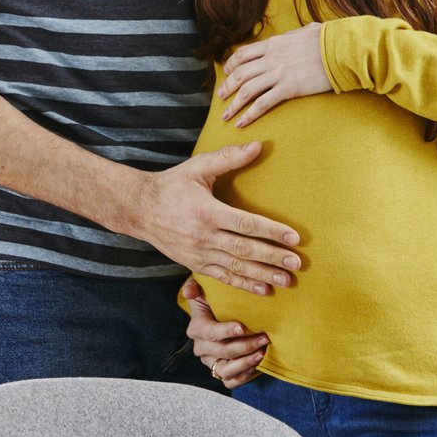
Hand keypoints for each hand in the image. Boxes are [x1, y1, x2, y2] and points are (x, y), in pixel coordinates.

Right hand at [126, 144, 299, 294]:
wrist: (139, 209)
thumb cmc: (172, 185)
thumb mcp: (197, 167)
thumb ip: (228, 158)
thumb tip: (258, 146)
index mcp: (207, 212)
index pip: (246, 224)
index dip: (272, 232)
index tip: (294, 238)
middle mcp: (204, 236)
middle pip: (245, 250)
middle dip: (273, 258)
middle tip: (297, 264)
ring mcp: (198, 253)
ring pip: (236, 268)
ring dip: (263, 276)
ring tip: (286, 281)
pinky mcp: (194, 264)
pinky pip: (223, 277)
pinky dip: (243, 285)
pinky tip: (263, 290)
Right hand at [185, 283, 268, 386]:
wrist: (225, 316)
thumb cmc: (216, 301)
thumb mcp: (205, 290)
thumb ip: (195, 286)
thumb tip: (189, 291)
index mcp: (196, 328)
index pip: (209, 332)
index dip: (225, 331)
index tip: (243, 327)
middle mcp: (201, 348)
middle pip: (222, 352)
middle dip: (245, 345)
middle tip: (264, 337)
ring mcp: (211, 362)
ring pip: (225, 370)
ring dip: (246, 362)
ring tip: (262, 352)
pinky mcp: (221, 373)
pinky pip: (231, 381)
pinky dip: (244, 375)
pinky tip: (258, 364)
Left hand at [217, 24, 331, 127]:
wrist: (342, 49)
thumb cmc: (329, 39)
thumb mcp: (306, 31)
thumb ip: (294, 35)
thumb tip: (295, 34)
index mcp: (274, 43)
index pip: (243, 54)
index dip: (231, 65)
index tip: (227, 74)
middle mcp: (272, 58)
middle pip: (240, 74)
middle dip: (227, 86)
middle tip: (220, 97)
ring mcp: (279, 73)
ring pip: (247, 90)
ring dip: (233, 105)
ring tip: (226, 116)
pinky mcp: (289, 88)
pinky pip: (263, 103)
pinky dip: (249, 115)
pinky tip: (242, 123)